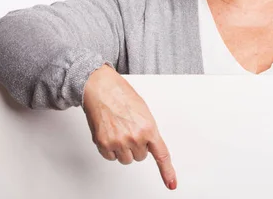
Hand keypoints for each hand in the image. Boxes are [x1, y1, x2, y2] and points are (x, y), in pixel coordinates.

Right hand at [82, 64, 176, 189]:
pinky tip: (109, 132)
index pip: (161, 154)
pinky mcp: (103, 144)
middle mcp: (135, 137)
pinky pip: (111, 157)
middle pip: (140, 157)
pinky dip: (110, 149)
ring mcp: (118, 142)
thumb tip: (149, 144)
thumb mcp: (144, 112)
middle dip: (137, 146)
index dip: (167, 171)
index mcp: (149, 128)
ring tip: (119, 130)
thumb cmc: (122, 95)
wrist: (101, 88)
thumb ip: (148, 130)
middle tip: (130, 129)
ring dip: (124, 149)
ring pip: (126, 160)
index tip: (171, 183)